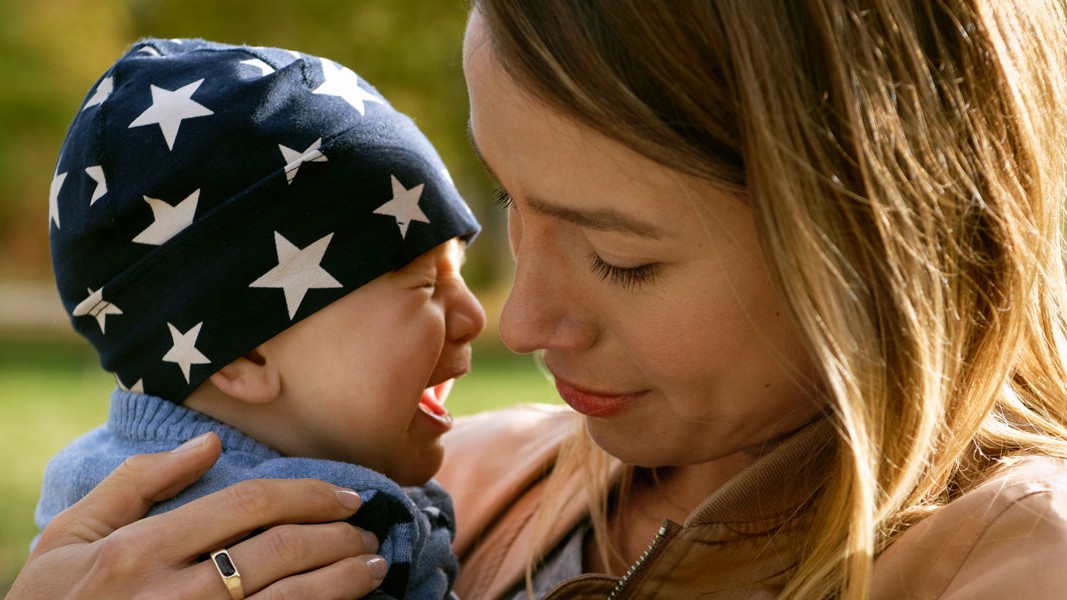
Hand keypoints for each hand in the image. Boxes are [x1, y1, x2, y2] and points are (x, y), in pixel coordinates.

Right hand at [5, 432, 386, 599]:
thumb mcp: (70, 537)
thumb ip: (136, 484)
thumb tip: (208, 442)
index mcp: (140, 551)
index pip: (248, 504)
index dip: (308, 494)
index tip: (344, 494)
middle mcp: (174, 594)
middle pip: (281, 550)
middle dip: (338, 535)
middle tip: (366, 528)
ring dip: (345, 580)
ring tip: (373, 565)